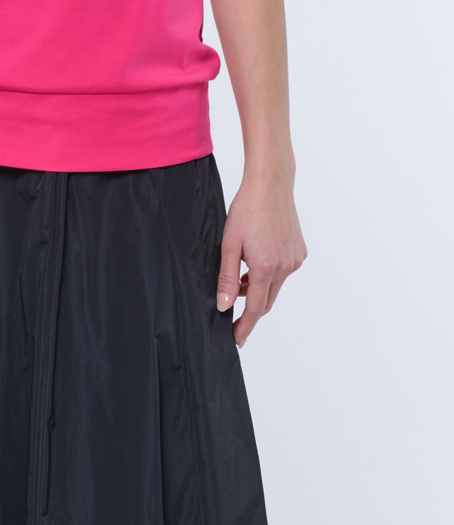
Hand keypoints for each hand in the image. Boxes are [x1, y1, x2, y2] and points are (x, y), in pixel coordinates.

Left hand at [217, 167, 305, 347]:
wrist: (271, 184)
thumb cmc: (246, 210)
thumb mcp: (228, 244)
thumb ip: (226, 277)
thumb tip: (223, 305)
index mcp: (265, 267)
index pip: (254, 308)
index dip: (244, 326)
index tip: (236, 339)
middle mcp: (285, 267)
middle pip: (265, 301)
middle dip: (249, 309)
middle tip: (231, 312)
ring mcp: (295, 260)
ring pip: (274, 287)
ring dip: (257, 288)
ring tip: (240, 274)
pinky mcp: (300, 252)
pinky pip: (282, 273)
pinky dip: (268, 274)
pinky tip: (255, 259)